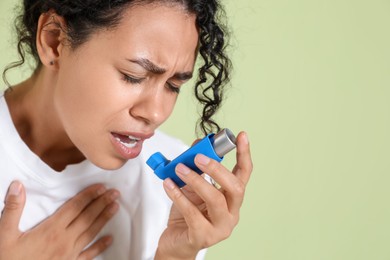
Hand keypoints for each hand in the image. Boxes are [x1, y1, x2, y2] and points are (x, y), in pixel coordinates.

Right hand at [0, 181, 119, 259]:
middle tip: (115, 193)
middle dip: (102, 203)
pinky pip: (88, 255)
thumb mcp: (4, 235)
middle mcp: (64, 240)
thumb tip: (18, 186)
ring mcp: (69, 254)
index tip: (101, 187)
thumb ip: (13, 209)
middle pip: (87, 217)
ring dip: (104, 219)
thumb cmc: (8, 259)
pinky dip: (100, 246)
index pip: (75, 207)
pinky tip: (110, 239)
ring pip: (91, 233)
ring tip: (115, 207)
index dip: (89, 195)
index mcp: (51, 230)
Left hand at [156, 132, 252, 258]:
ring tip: (179, 168)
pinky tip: (169, 184)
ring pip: (215, 200)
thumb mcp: (193, 187)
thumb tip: (197, 145)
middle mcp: (231, 213)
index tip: (241, 136)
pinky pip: (192, 213)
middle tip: (199, 156)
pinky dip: (179, 196)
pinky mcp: (203, 237)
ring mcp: (220, 227)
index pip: (243, 174)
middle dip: (217, 169)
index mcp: (232, 199)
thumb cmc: (187, 214)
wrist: (176, 242)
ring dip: (196, 180)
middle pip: (235, 188)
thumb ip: (197, 168)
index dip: (244, 154)